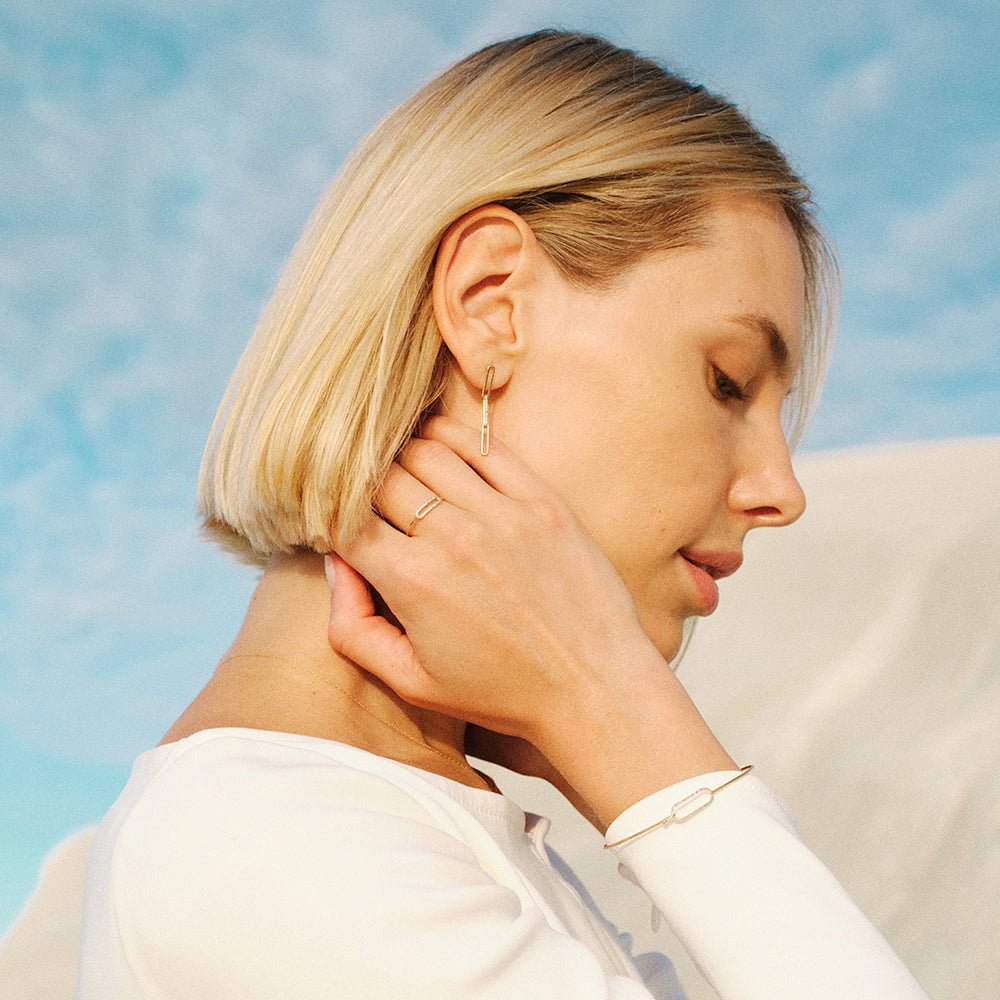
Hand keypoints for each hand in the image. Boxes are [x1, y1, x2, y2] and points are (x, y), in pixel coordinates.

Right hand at [328, 416, 732, 824]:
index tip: (337, 525)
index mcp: (412, 582)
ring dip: (400, 457)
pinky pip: (483, 445)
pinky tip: (437, 445)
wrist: (594, 690)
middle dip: (360, 486)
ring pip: (425, 450)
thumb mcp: (411, 681)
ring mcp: (502, 514)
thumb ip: (353, 627)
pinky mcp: (542, 502)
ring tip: (400, 476)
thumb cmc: (501, 693)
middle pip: (378, 477)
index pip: (343, 518)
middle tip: (366, 500)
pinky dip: (450, 435)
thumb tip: (334, 562)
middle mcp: (453, 538)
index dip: (327, 516)